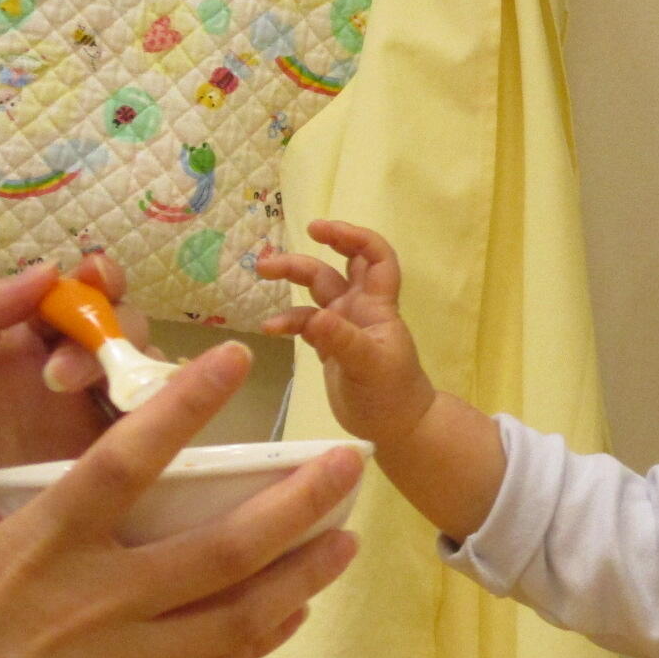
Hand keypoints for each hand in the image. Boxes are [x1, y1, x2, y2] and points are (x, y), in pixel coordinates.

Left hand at [0, 258, 152, 657]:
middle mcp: (57, 389)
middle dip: (110, 335)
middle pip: (120, 337)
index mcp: (10, 353)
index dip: (95, 283)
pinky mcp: (105, 487)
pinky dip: (169, 429)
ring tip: (97, 403)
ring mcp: (84, 438)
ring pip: (145, 384)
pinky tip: (156, 432)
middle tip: (63, 376)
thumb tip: (49, 269)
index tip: (94, 281)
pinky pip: (154, 447)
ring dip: (138, 376)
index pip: (71, 301)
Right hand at [0, 342, 360, 657]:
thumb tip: (21, 510)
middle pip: (226, 542)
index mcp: (43, 547)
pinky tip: (290, 610)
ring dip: (303, 572)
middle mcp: (99, 600)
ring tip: (343, 542)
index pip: (127, 457)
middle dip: (299, 500)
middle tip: (346, 467)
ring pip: (242, 610)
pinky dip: (260, 635)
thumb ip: (1, 537)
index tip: (233, 360)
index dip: (187, 404)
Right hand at [257, 220, 434, 449]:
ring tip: (262, 275)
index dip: (352, 236)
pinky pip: (305, 323)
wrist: (396, 428)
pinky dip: (287, 321)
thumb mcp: (369, 365)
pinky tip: (270, 328)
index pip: (374, 256)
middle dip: (306, 256)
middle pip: (335, 267)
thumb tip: (314, 319)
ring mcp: (343, 326)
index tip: (319, 230)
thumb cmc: (392, 393)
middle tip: (269, 259)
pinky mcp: (329, 346)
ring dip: (292, 280)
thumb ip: (342, 341)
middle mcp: (360, 308)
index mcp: (377, 305)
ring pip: (316, 292)